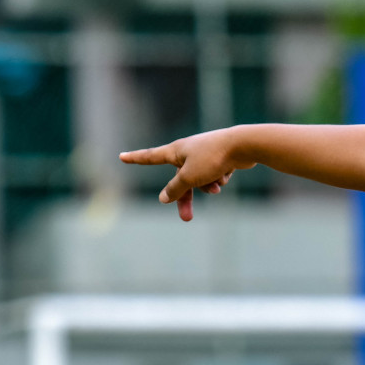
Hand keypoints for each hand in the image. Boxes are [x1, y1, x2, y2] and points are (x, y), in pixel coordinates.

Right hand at [119, 128, 253, 220]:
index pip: (150, 156)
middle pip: (180, 180)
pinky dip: (219, 178)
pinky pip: (214, 176)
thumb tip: (163, 198)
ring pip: (200, 180)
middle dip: (185, 198)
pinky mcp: (219, 159)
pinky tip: (227, 171)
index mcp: (176, 151)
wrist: (243, 146)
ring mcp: (204, 155)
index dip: (135, 158)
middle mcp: (188, 152)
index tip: (122, 156)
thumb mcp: (189, 177)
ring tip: (216, 185)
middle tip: (187, 219)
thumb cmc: (213, 158)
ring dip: (207, 186)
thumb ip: (176, 189)